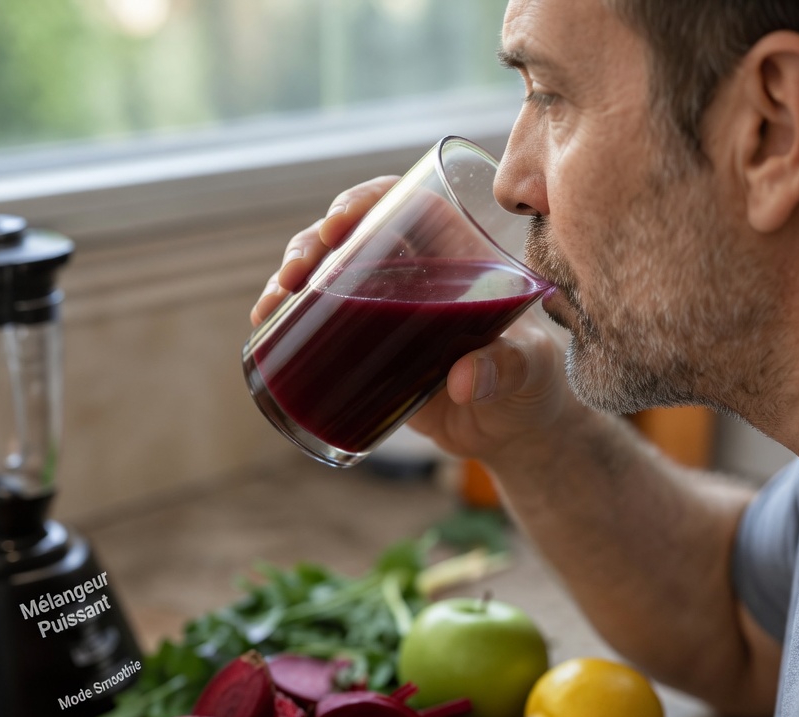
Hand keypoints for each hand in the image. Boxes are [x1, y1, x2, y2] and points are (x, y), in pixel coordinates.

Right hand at [250, 176, 576, 465]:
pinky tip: (266, 324)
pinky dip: (292, 318)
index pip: (406, 204)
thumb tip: (465, 379)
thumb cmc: (532, 388)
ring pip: (330, 274)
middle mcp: (416, 273)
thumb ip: (506, 369)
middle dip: (313, 243)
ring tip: (272, 303)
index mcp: (457, 254)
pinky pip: (324, 320)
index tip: (339, 225)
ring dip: (293, 277)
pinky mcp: (369, 347)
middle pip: (354, 236)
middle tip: (295, 273)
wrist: (513, 432)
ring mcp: (387, 310)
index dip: (365, 201)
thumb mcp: (528, 372)